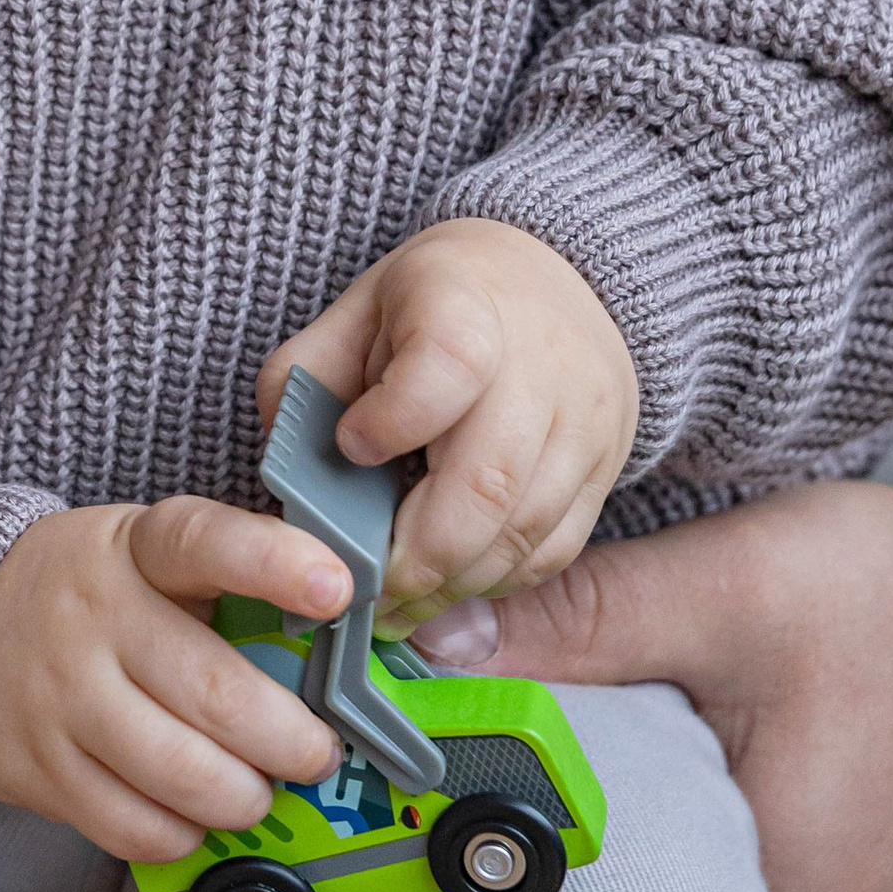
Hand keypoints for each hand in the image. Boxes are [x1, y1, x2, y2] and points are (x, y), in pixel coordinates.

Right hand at [0, 497, 352, 860]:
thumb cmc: (88, 591)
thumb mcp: (146, 553)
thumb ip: (229, 580)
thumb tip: (338, 637)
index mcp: (135, 551)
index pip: (205, 542)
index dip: (274, 565)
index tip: (335, 589)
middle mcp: (94, 619)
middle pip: (217, 697)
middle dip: (293, 742)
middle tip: (314, 753)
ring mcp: (60, 699)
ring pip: (183, 776)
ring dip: (245, 798)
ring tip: (256, 790)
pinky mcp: (37, 769)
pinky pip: (136, 828)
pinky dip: (184, 834)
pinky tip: (190, 815)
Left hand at [262, 216, 639, 623]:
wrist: (547, 287)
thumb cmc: (435, 307)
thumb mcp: (358, 311)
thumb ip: (308, 378)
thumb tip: (286, 471)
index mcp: (466, 306)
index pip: (446, 366)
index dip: (392, 421)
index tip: (352, 445)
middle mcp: (541, 364)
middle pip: (486, 482)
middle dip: (414, 558)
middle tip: (362, 590)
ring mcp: (584, 421)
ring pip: (522, 532)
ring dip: (451, 585)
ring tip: (395, 604)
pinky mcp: (605, 470)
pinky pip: (554, 550)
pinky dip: (496, 582)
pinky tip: (449, 586)